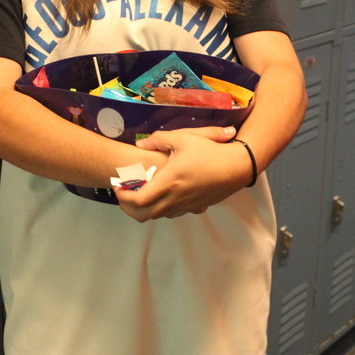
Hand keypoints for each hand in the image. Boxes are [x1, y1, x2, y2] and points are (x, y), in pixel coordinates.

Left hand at [115, 126, 253, 220]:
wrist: (237, 167)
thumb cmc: (209, 151)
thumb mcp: (183, 138)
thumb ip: (158, 140)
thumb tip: (140, 145)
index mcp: (168, 183)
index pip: (137, 200)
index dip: (123, 196)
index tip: (118, 186)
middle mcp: (174, 199)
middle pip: (142, 215)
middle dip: (127, 207)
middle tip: (122, 194)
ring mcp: (184, 206)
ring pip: (156, 216)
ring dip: (142, 209)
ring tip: (137, 193)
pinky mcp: (192, 207)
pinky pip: (170, 213)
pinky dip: (158, 208)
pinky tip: (159, 195)